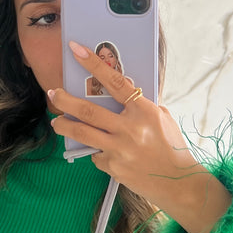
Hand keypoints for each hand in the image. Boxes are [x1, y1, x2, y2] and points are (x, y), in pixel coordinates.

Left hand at [49, 41, 231, 232]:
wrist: (179, 182)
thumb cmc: (172, 146)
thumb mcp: (162, 119)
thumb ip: (140, 106)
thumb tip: (119, 93)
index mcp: (143, 111)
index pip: (114, 82)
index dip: (94, 64)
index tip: (76, 50)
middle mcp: (129, 129)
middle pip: (88, 111)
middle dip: (66, 100)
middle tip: (53, 93)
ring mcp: (119, 149)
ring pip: (82, 134)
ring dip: (64, 126)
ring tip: (56, 121)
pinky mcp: (113, 167)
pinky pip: (96, 154)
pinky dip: (96, 150)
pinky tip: (102, 151)